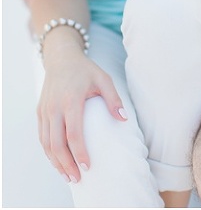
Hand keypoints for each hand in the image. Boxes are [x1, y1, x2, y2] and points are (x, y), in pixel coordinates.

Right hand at [37, 50, 126, 182]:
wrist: (61, 59)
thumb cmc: (86, 70)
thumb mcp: (104, 79)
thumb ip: (114, 99)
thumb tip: (123, 119)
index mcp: (71, 100)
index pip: (73, 132)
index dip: (79, 151)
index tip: (88, 166)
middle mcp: (54, 107)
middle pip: (56, 143)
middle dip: (66, 163)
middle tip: (77, 178)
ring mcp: (44, 111)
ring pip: (46, 143)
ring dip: (56, 161)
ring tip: (68, 176)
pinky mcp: (40, 113)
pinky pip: (42, 137)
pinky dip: (49, 152)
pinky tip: (58, 162)